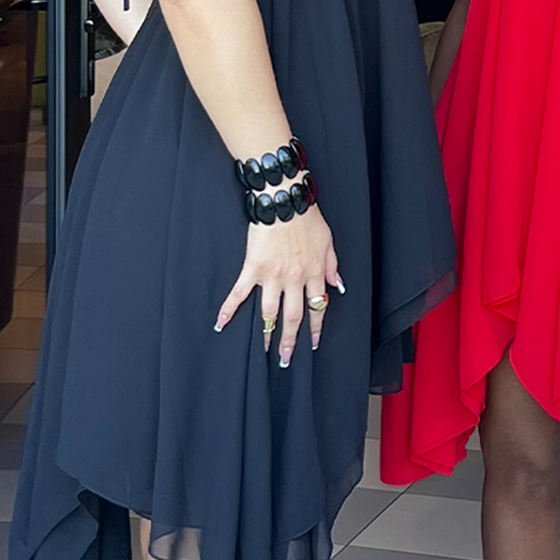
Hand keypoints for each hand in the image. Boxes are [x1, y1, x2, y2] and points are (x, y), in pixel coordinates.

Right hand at [214, 202, 342, 365]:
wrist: (284, 201)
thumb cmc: (306, 217)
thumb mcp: (328, 241)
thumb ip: (333, 265)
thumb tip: (338, 286)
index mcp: (314, 273)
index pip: (318, 307)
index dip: (316, 327)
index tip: (314, 342)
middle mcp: (295, 279)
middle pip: (294, 317)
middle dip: (291, 340)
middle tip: (286, 359)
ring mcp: (273, 276)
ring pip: (270, 312)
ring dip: (268, 334)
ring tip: (264, 351)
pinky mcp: (253, 269)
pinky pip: (240, 293)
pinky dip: (229, 309)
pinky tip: (221, 324)